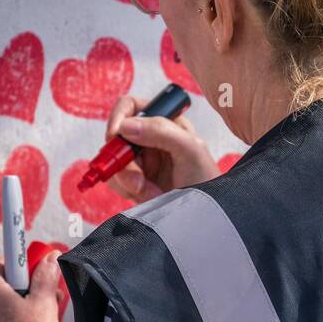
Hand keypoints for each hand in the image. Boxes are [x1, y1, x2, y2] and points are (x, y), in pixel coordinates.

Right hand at [104, 94, 219, 202]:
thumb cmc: (208, 180)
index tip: (115, 135)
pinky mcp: (135, 181)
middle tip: (138, 181)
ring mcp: (141, 161)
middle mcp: (150, 139)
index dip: (119, 117)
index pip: (131, 106)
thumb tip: (126, 125)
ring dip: (128, 180)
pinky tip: (150, 196)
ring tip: (152, 192)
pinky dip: (128, 191)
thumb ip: (161, 130)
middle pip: (116, 138)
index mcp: (165, 122)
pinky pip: (116, 182)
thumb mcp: (190, 150)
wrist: (205, 214)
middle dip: (124, 161)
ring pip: (114, 162)